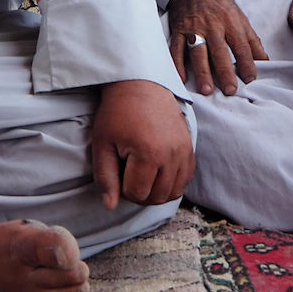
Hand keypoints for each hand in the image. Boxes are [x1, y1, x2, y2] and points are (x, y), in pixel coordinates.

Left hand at [90, 79, 194, 209]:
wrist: (141, 85)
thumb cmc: (118, 113)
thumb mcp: (103, 144)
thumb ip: (105, 177)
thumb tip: (110, 206)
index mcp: (148, 153)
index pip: (137, 194)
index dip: (122, 188)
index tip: (117, 169)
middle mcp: (171, 154)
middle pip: (157, 197)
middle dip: (139, 192)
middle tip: (127, 174)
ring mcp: (184, 151)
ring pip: (173, 192)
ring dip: (156, 191)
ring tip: (142, 174)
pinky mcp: (190, 148)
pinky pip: (185, 180)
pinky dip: (171, 183)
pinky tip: (157, 172)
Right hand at [167, 0, 267, 95]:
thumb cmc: (220, 4)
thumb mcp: (240, 17)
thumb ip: (251, 41)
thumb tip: (265, 61)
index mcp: (231, 22)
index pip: (241, 46)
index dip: (247, 63)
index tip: (250, 79)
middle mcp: (212, 26)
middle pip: (220, 52)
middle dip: (225, 71)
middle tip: (230, 90)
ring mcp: (194, 28)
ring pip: (198, 52)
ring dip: (202, 71)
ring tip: (206, 90)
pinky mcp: (178, 30)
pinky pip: (176, 48)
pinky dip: (177, 63)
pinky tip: (181, 78)